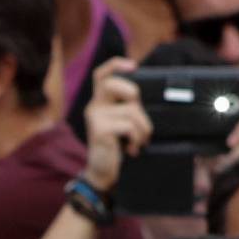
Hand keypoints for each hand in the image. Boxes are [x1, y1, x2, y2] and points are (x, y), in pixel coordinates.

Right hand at [81, 57, 153, 192]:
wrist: (103, 173)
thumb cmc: (117, 148)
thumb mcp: (123, 124)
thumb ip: (128, 108)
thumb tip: (140, 98)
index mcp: (100, 102)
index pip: (102, 75)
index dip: (116, 65)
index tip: (133, 66)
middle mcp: (94, 106)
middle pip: (115, 84)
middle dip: (134, 98)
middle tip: (139, 121)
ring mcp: (95, 117)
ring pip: (130, 110)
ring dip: (143, 129)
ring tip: (138, 142)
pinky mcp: (99, 129)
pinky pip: (128, 126)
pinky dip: (137, 138)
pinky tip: (132, 149)